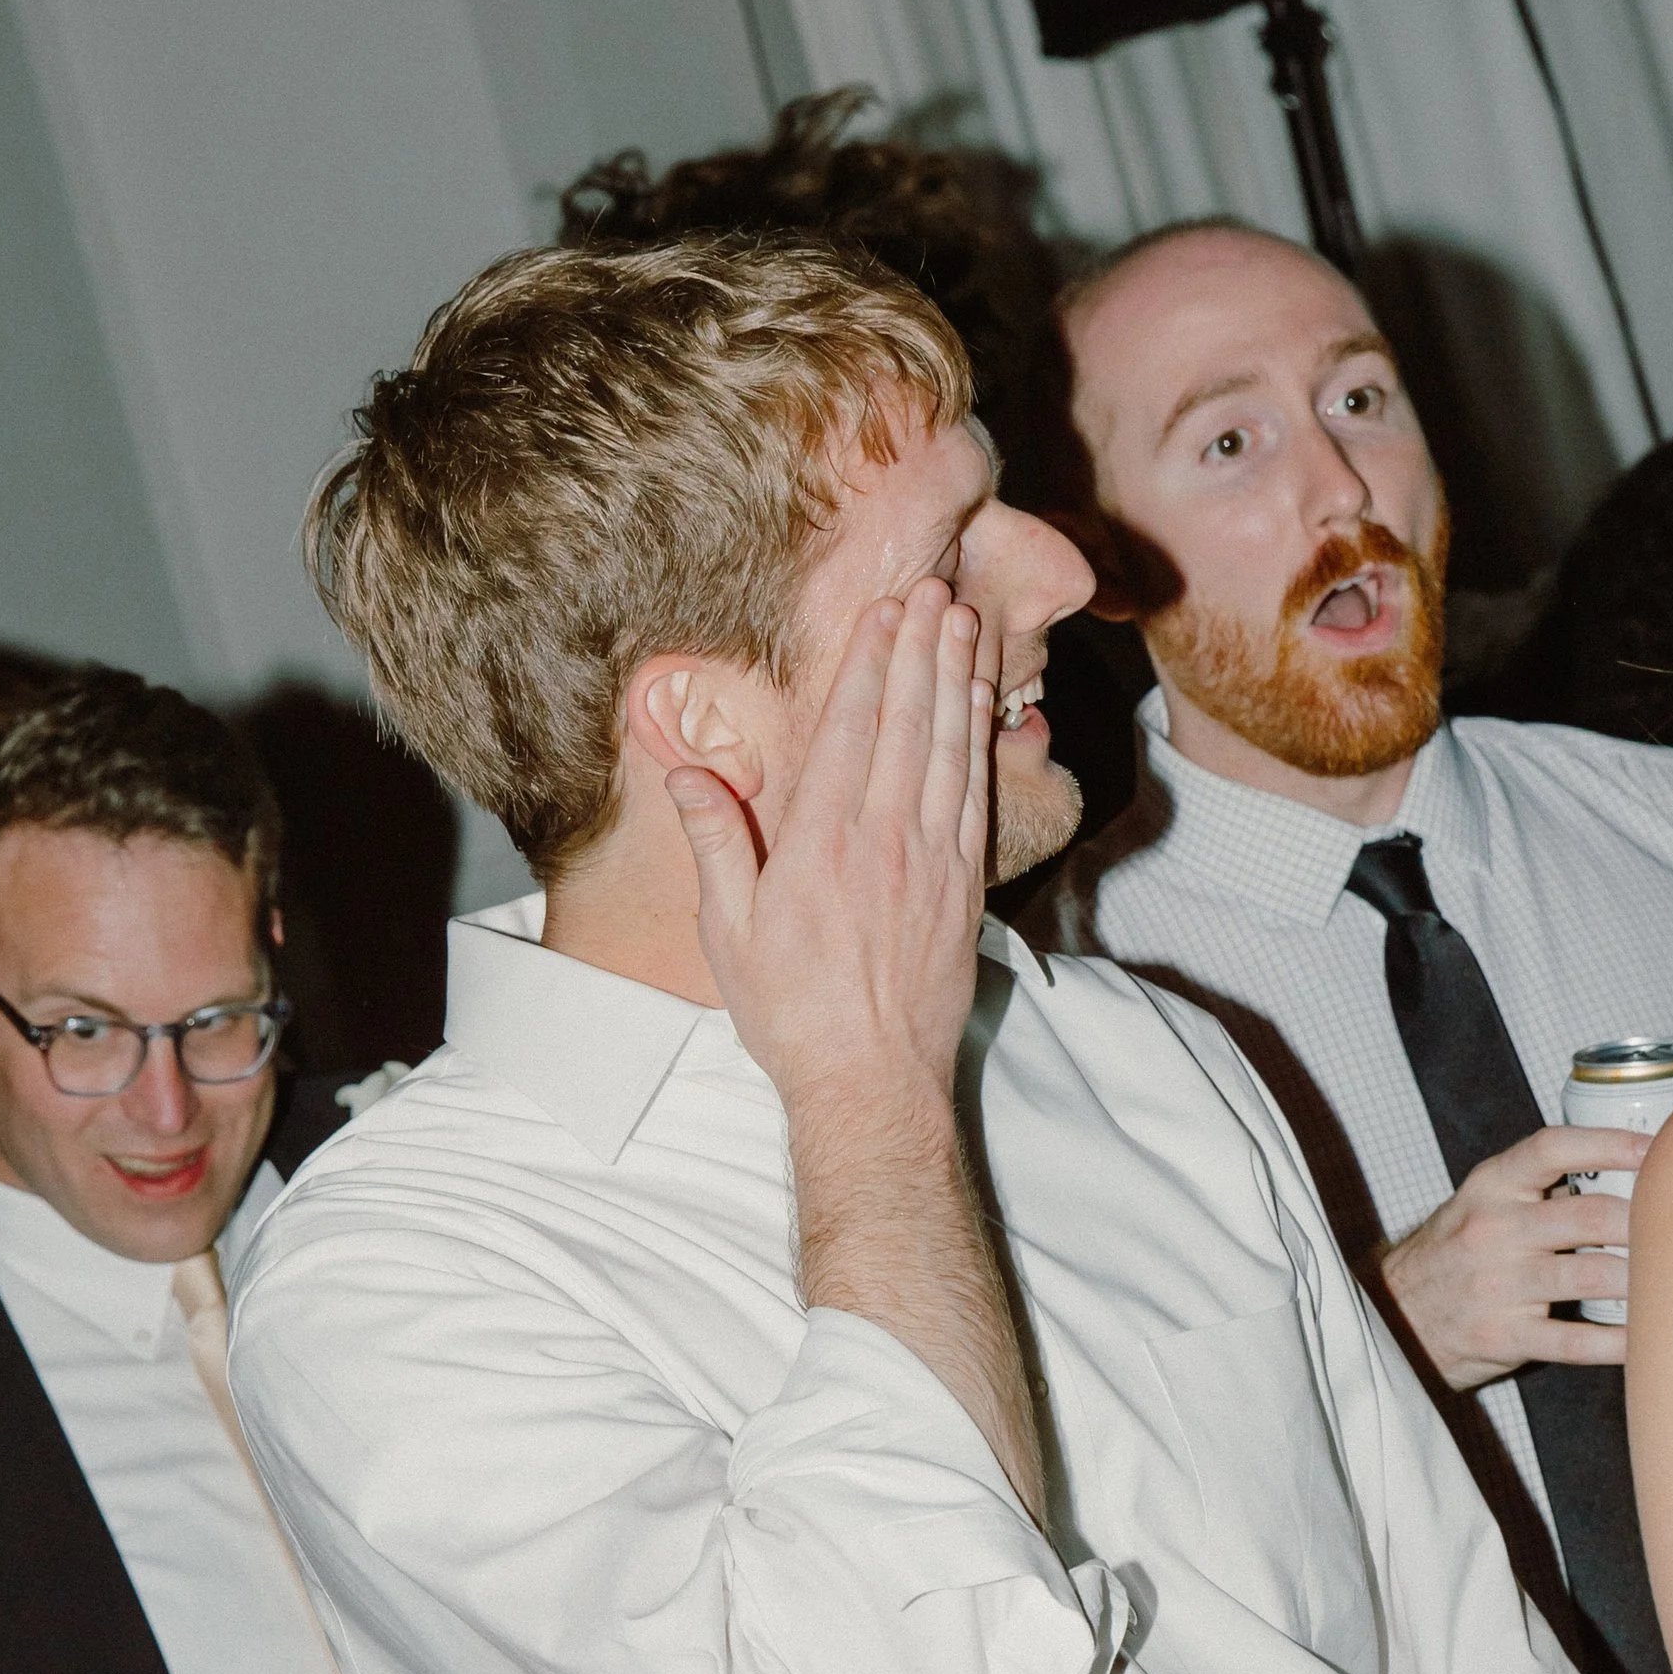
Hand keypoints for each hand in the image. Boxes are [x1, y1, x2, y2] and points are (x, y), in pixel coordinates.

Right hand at [665, 578, 992, 1123]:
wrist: (872, 1082)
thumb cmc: (791, 1012)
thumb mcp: (730, 933)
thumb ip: (717, 845)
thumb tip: (688, 773)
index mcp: (819, 844)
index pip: (851, 731)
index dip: (870, 666)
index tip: (884, 614)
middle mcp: (883, 841)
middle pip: (909, 724)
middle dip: (921, 652)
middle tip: (935, 591)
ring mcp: (932, 862)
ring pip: (950, 751)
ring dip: (958, 682)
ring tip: (965, 625)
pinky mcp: (964, 887)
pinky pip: (976, 796)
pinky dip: (982, 743)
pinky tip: (984, 705)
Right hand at [1380, 1125, 1652, 1386]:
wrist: (1397, 1316)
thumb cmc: (1455, 1254)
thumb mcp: (1482, 1204)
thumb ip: (1539, 1187)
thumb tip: (1625, 1169)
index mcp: (1490, 1188)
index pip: (1552, 1149)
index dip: (1609, 1144)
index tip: (1655, 1148)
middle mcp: (1493, 1231)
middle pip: (1589, 1216)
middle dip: (1645, 1220)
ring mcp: (1498, 1286)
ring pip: (1591, 1276)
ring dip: (1642, 1278)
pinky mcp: (1504, 1336)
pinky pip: (1575, 1341)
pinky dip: (1618, 1341)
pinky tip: (1645, 1337)